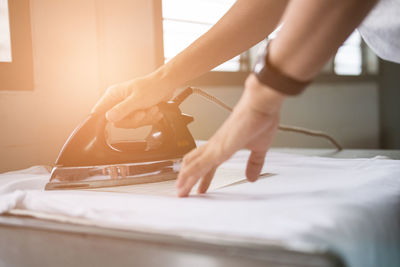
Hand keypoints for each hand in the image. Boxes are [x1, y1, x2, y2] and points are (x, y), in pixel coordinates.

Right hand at [91, 74, 173, 126]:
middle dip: (133, 119)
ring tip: (151, 108)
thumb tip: (109, 118)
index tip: (115, 122)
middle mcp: (118, 100)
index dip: (104, 119)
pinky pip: (139, 121)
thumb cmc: (153, 87)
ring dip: (144, 118)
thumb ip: (122, 109)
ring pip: (130, 122)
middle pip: (117, 121)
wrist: (167, 85)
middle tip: (142, 112)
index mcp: (113, 94)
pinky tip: (154, 111)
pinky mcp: (136, 110)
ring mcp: (127, 106)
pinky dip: (148, 118)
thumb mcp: (137, 99)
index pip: (99, 110)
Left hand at [175, 74, 284, 196]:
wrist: (261, 103)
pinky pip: (202, 163)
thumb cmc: (260, 118)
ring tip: (180, 191)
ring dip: (186, 178)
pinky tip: (186, 181)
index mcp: (224, 146)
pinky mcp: (219, 147)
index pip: (208, 165)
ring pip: (194, 164)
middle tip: (183, 192)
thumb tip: (251, 177)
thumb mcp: (259, 148)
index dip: (202, 178)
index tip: (199, 189)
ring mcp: (216, 146)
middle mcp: (216, 145)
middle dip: (189, 179)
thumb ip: (254, 163)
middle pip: (196, 165)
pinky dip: (192, 173)